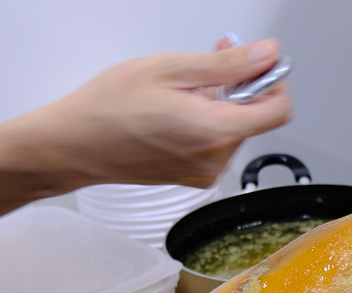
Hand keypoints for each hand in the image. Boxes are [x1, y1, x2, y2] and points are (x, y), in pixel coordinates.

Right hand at [14, 38, 291, 188]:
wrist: (74, 145)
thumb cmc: (109, 108)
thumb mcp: (171, 69)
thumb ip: (227, 64)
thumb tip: (266, 55)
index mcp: (215, 131)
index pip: (278, 111)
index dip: (273, 81)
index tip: (258, 64)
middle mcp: (215, 159)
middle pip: (253, 118)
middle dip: (240, 86)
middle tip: (211, 60)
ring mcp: (204, 172)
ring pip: (234, 130)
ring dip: (220, 103)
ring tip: (183, 88)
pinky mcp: (193, 177)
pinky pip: (215, 144)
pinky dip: (206, 122)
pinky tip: (177, 109)